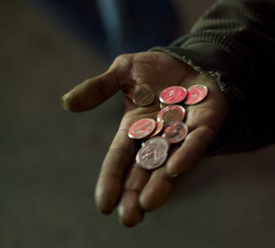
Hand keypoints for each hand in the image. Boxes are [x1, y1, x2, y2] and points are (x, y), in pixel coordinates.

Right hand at [61, 51, 228, 225]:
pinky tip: (177, 167)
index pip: (120, 158)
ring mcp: (184, 130)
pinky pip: (198, 139)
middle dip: (137, 193)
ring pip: (171, 161)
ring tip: (149, 203)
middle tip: (129, 218)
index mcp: (136, 128)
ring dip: (161, 182)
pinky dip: (188, 152)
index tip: (104, 205)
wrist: (191, 56)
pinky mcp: (207, 120)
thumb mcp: (123, 72)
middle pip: (146, 169)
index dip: (111, 180)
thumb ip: (100, 87)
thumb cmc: (155, 69)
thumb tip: (67, 102)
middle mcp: (159, 135)